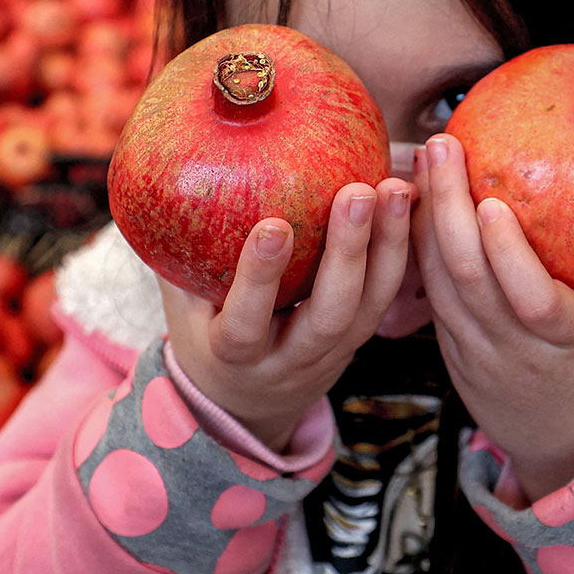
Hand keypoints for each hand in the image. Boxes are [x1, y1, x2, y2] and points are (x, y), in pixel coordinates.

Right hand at [158, 177, 415, 450]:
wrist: (247, 404)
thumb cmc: (206, 333)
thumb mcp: (181, 304)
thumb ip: (176, 253)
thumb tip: (163, 169)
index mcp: (234, 356)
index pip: (246, 323)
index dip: (260, 278)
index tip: (273, 226)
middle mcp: (289, 361)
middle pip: (328, 316)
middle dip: (347, 254)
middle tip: (358, 193)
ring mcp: (332, 354)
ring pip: (369, 308)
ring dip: (387, 246)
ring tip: (395, 188)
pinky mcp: (361, 339)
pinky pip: (386, 297)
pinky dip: (400, 250)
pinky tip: (409, 200)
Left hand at [412, 134, 573, 501]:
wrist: (558, 439)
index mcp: (569, 341)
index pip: (533, 300)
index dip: (509, 255)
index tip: (493, 203)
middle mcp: (514, 348)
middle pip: (470, 279)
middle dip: (448, 207)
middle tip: (441, 146)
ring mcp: (474, 350)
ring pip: (439, 282)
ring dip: (424, 218)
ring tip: (425, 159)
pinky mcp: (448, 347)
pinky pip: (429, 290)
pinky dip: (418, 243)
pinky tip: (415, 196)